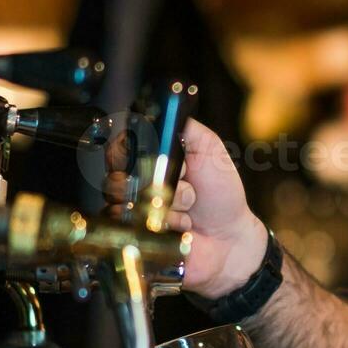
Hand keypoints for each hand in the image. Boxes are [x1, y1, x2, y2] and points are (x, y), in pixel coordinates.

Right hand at [104, 118, 266, 297]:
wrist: (231, 238)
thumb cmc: (221, 195)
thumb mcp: (210, 150)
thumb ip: (187, 128)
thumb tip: (167, 107)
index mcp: (149, 161)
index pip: (118, 148)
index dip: (132, 151)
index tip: (157, 156)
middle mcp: (134, 186)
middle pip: (117, 174)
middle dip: (160, 179)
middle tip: (187, 183)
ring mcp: (132, 214)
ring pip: (130, 202)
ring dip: (170, 203)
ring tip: (189, 207)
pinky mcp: (136, 241)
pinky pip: (137, 228)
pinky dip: (168, 225)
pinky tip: (183, 228)